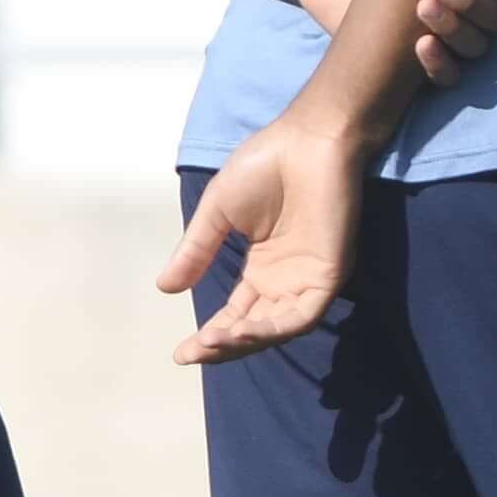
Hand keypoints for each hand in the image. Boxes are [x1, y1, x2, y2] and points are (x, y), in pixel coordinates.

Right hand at [160, 115, 364, 364]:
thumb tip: (165, 288)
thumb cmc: (265, 166)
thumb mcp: (217, 213)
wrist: (305, 141)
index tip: (180, 353)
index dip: (210, 336)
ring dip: (245, 341)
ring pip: (278, 328)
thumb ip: (196, 251)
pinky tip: (242, 330)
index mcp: (262, 269)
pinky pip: (304, 314)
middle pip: (254, 328)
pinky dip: (274, 327)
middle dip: (222, 346)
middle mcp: (285, 280)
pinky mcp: (330, 273)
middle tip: (191, 355)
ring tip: (211, 343)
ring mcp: (308, 278)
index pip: (236, 314)